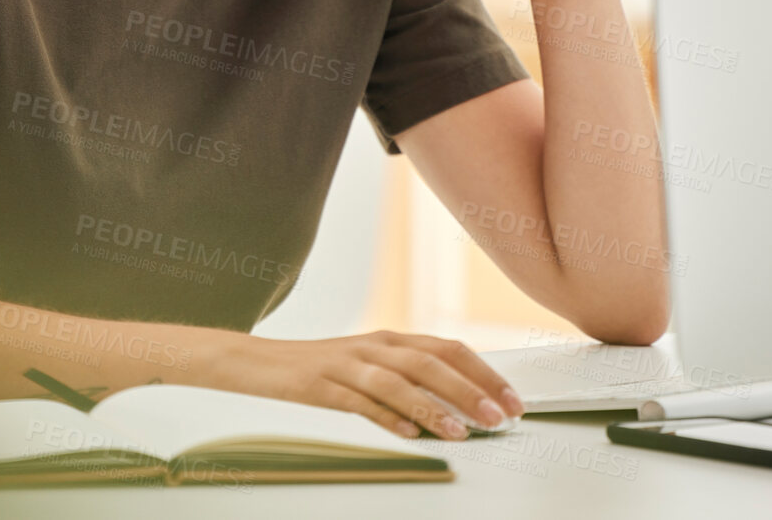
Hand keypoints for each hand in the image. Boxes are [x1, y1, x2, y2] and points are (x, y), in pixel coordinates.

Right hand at [222, 329, 524, 438]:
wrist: (259, 361)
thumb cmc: (320, 368)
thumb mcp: (369, 365)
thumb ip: (408, 378)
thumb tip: (459, 404)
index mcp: (389, 339)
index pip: (448, 348)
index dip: (484, 372)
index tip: (512, 399)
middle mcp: (373, 345)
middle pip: (430, 362)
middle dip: (470, 390)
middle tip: (500, 416)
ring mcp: (346, 363)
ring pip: (397, 380)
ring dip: (434, 406)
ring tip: (461, 431)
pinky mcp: (320, 384)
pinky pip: (357, 400)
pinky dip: (385, 415)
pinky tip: (407, 431)